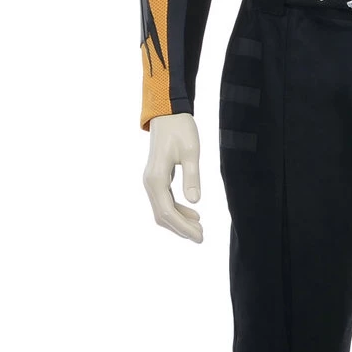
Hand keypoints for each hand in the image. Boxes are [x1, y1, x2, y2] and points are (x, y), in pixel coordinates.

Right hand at [143, 112, 203, 241]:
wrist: (167, 114)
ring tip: (199, 229)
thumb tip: (195, 202)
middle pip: (162, 216)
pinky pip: (164, 201)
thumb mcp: (191, 152)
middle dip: (181, 229)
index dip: (183, 228)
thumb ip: (192, 177)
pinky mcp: (156, 178)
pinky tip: (193, 214)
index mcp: (156, 179)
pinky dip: (177, 210)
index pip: (168, 212)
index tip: (200, 237)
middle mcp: (149, 183)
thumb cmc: (180, 129)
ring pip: (162, 210)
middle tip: (201, 237)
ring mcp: (151, 181)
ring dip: (179, 222)